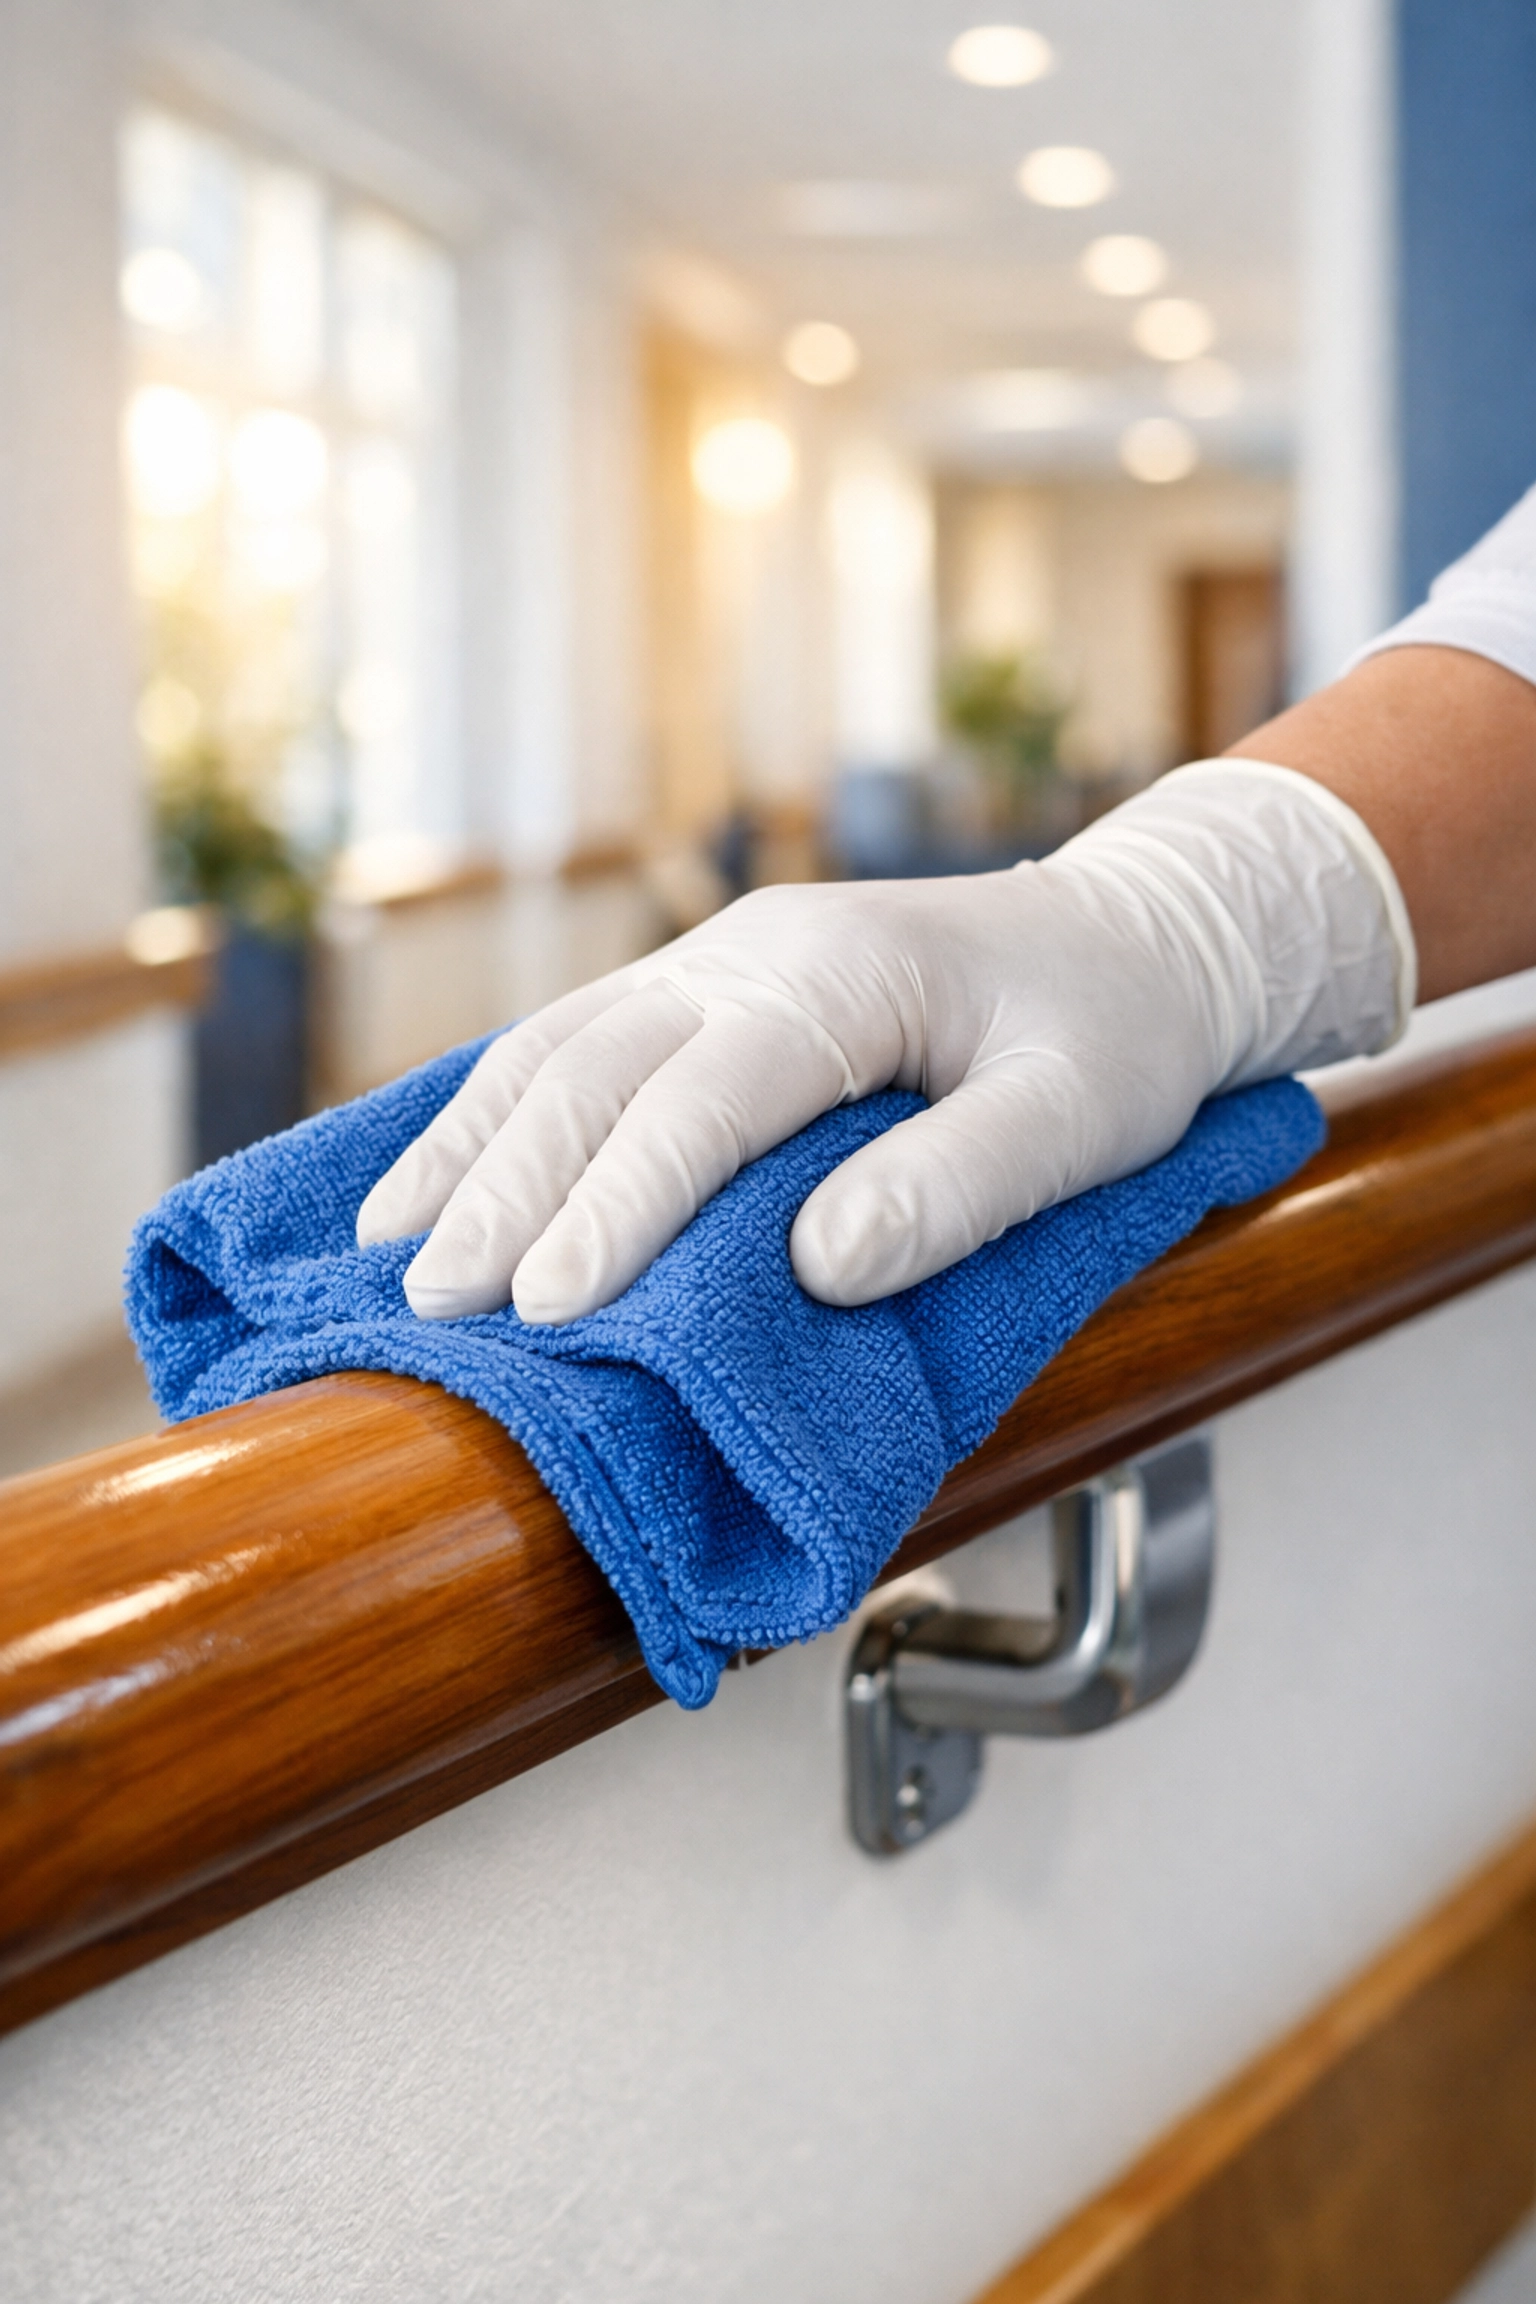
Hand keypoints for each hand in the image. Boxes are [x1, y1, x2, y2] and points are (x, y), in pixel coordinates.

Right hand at [357, 764, 1409, 1322]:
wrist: (1131, 939)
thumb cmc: (1116, 1035)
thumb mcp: (1084, 1117)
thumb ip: (961, 1186)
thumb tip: (821, 1265)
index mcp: (847, 973)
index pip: (708, 1095)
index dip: (623, 1202)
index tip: (553, 1306)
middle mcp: (757, 951)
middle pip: (600, 1067)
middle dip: (510, 1191)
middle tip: (437, 1307)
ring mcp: (720, 958)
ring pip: (562, 1046)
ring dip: (475, 1150)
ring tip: (392, 1252)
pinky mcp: (708, 986)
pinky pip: (576, 1038)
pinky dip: (496, 1111)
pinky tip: (440, 1174)